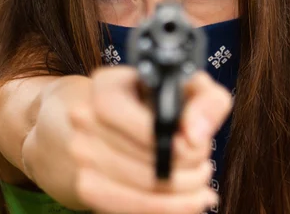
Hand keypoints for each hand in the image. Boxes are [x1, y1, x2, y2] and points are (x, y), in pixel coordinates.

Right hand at [68, 66, 231, 213]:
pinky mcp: (88, 185)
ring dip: (178, 193)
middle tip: (204, 165)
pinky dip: (164, 208)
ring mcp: (82, 154)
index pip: (118, 113)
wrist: (131, 118)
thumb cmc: (165, 100)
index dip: (159, 136)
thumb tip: (194, 137)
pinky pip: (127, 208)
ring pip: (135, 190)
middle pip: (135, 159)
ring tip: (199, 182)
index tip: (193, 145)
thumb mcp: (194, 87)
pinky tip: (189, 201)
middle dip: (183, 170)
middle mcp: (85, 119)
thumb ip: (207, 101)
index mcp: (106, 87)